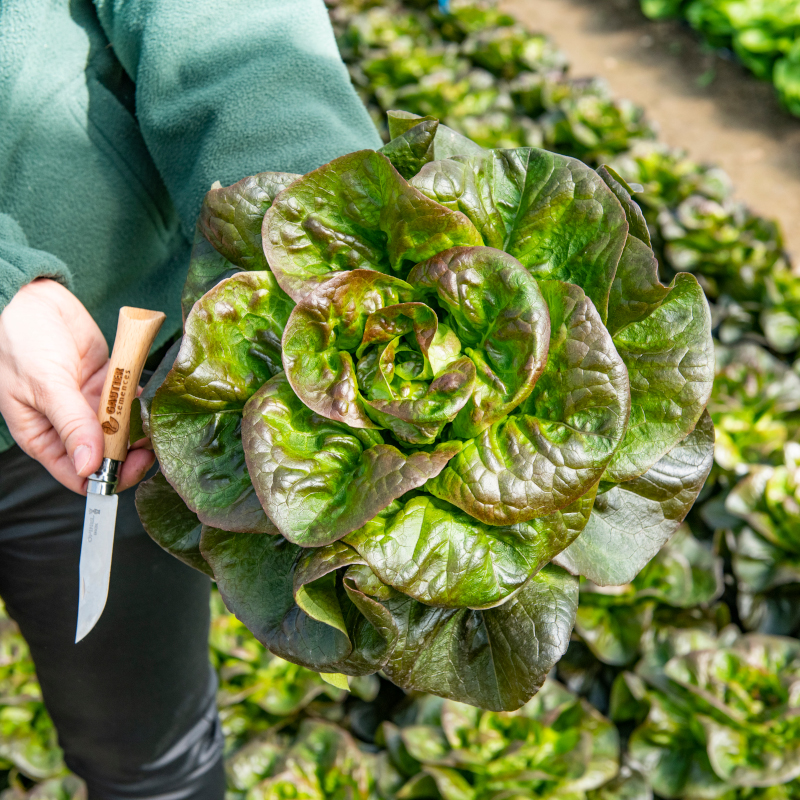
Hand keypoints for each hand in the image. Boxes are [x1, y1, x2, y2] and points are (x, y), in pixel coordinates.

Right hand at [0, 279, 154, 493]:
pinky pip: (130, 402)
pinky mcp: (106, 385)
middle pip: (107, 456)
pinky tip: (151, 401)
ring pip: (123, 431)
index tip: (132, 467)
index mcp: (44, 438)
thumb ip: (71, 425)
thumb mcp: (44, 385)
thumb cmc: (19, 341)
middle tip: (151, 445)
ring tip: (154, 423)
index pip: (79, 476)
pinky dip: (142, 404)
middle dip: (131, 455)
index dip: (107, 479)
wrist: (30, 298)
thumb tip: (90, 467)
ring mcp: (89, 406)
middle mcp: (69, 427)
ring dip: (140, 430)